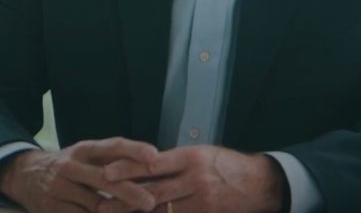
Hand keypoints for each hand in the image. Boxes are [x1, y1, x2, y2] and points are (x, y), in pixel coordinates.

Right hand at [0, 137, 160, 212]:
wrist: (25, 175)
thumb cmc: (69, 167)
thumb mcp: (86, 156)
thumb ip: (112, 161)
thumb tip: (151, 169)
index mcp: (83, 149)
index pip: (111, 146)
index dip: (133, 149)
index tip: (154, 156)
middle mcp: (71, 165)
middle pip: (103, 177)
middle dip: (129, 191)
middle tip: (150, 201)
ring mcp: (59, 187)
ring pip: (94, 203)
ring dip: (116, 212)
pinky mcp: (51, 207)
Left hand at [98, 146, 283, 212]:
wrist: (260, 183)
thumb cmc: (226, 165)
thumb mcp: (201, 153)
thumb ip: (174, 161)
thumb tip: (143, 165)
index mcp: (190, 157)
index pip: (152, 163)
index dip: (127, 169)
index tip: (106, 171)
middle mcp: (195, 179)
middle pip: (153, 191)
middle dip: (125, 198)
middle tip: (101, 202)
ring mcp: (202, 202)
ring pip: (162, 211)